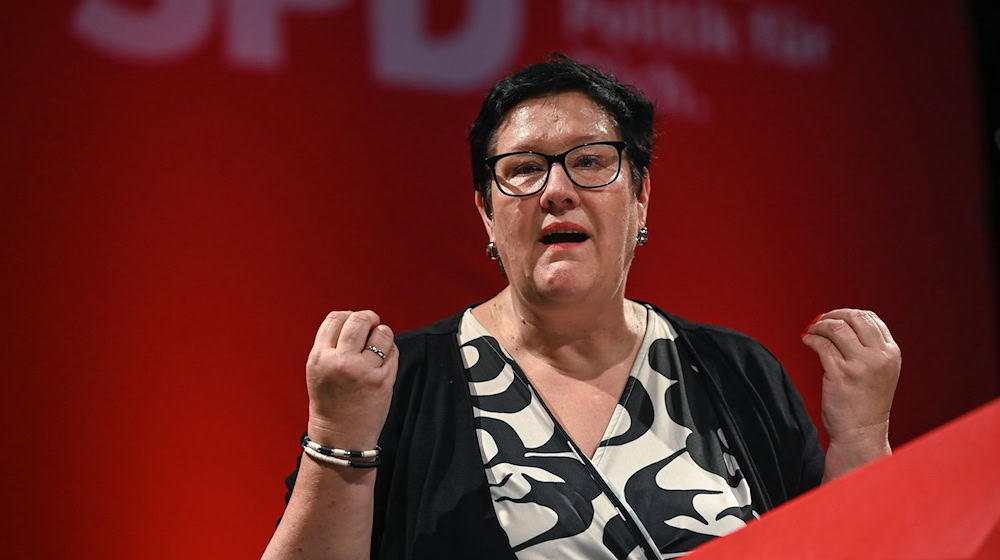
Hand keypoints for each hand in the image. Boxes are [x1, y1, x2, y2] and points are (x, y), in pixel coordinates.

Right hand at [305, 310, 397, 449]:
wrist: (340, 438)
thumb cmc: (330, 403)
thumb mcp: (319, 371)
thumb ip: (332, 346)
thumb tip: (357, 319)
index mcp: (319, 358)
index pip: (336, 318)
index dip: (348, 315)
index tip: (354, 322)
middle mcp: (340, 362)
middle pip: (359, 320)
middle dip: (369, 318)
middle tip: (372, 324)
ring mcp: (363, 371)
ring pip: (381, 333)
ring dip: (383, 334)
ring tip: (378, 345)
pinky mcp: (383, 380)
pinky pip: (393, 352)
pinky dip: (391, 351)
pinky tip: (383, 361)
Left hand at [802, 309, 900, 475]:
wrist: (861, 434)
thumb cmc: (866, 405)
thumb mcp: (879, 371)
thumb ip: (869, 349)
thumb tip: (844, 324)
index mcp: (891, 353)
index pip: (870, 319)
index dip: (848, 314)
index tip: (834, 318)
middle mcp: (879, 356)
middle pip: (854, 318)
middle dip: (833, 315)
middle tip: (819, 321)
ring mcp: (860, 365)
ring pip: (836, 328)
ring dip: (819, 326)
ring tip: (811, 331)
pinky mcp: (840, 374)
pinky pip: (822, 345)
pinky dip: (811, 339)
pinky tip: (807, 341)